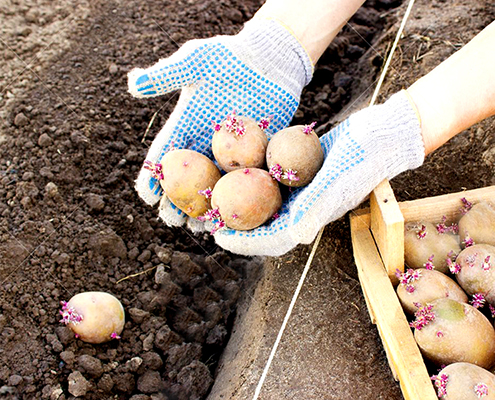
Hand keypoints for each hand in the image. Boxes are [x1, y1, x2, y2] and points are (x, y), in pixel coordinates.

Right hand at [127, 18, 311, 230]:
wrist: (270, 58)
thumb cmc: (229, 55)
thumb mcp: (195, 60)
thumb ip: (167, 75)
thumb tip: (132, 83)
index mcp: (187, 124)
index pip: (166, 153)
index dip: (154, 174)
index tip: (146, 195)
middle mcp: (207, 142)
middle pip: (188, 177)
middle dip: (177, 199)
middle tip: (172, 220)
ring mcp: (233, 150)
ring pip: (215, 184)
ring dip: (207, 206)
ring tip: (199, 227)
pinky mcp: (258, 152)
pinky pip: (246, 179)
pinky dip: (240, 198)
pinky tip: (237, 215)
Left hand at [213, 91, 425, 255]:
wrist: (383, 133)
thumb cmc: (363, 158)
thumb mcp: (337, 182)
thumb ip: (314, 209)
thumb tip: (292, 236)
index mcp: (312, 217)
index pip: (273, 239)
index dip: (245, 241)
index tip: (218, 237)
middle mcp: (305, 206)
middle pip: (264, 223)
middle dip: (236, 223)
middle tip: (208, 216)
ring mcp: (304, 188)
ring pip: (265, 200)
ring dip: (241, 200)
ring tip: (214, 193)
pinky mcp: (302, 169)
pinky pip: (272, 176)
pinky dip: (253, 174)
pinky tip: (233, 163)